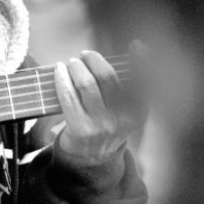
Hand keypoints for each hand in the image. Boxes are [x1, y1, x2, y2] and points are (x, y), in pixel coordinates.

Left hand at [53, 48, 144, 163]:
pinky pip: (68, 96)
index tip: (136, 44)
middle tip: (85, 55)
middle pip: (108, 77)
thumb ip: (124, 88)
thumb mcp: (124, 111)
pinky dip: (62, 78)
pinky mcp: (81, 129)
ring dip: (76, 67)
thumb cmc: (106, 124)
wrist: (91, 158)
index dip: (142, 61)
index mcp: (138, 113)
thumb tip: (112, 57)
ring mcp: (102, 126)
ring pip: (86, 84)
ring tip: (72, 63)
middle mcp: (123, 120)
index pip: (143, 83)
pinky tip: (59, 71)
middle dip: (94, 59)